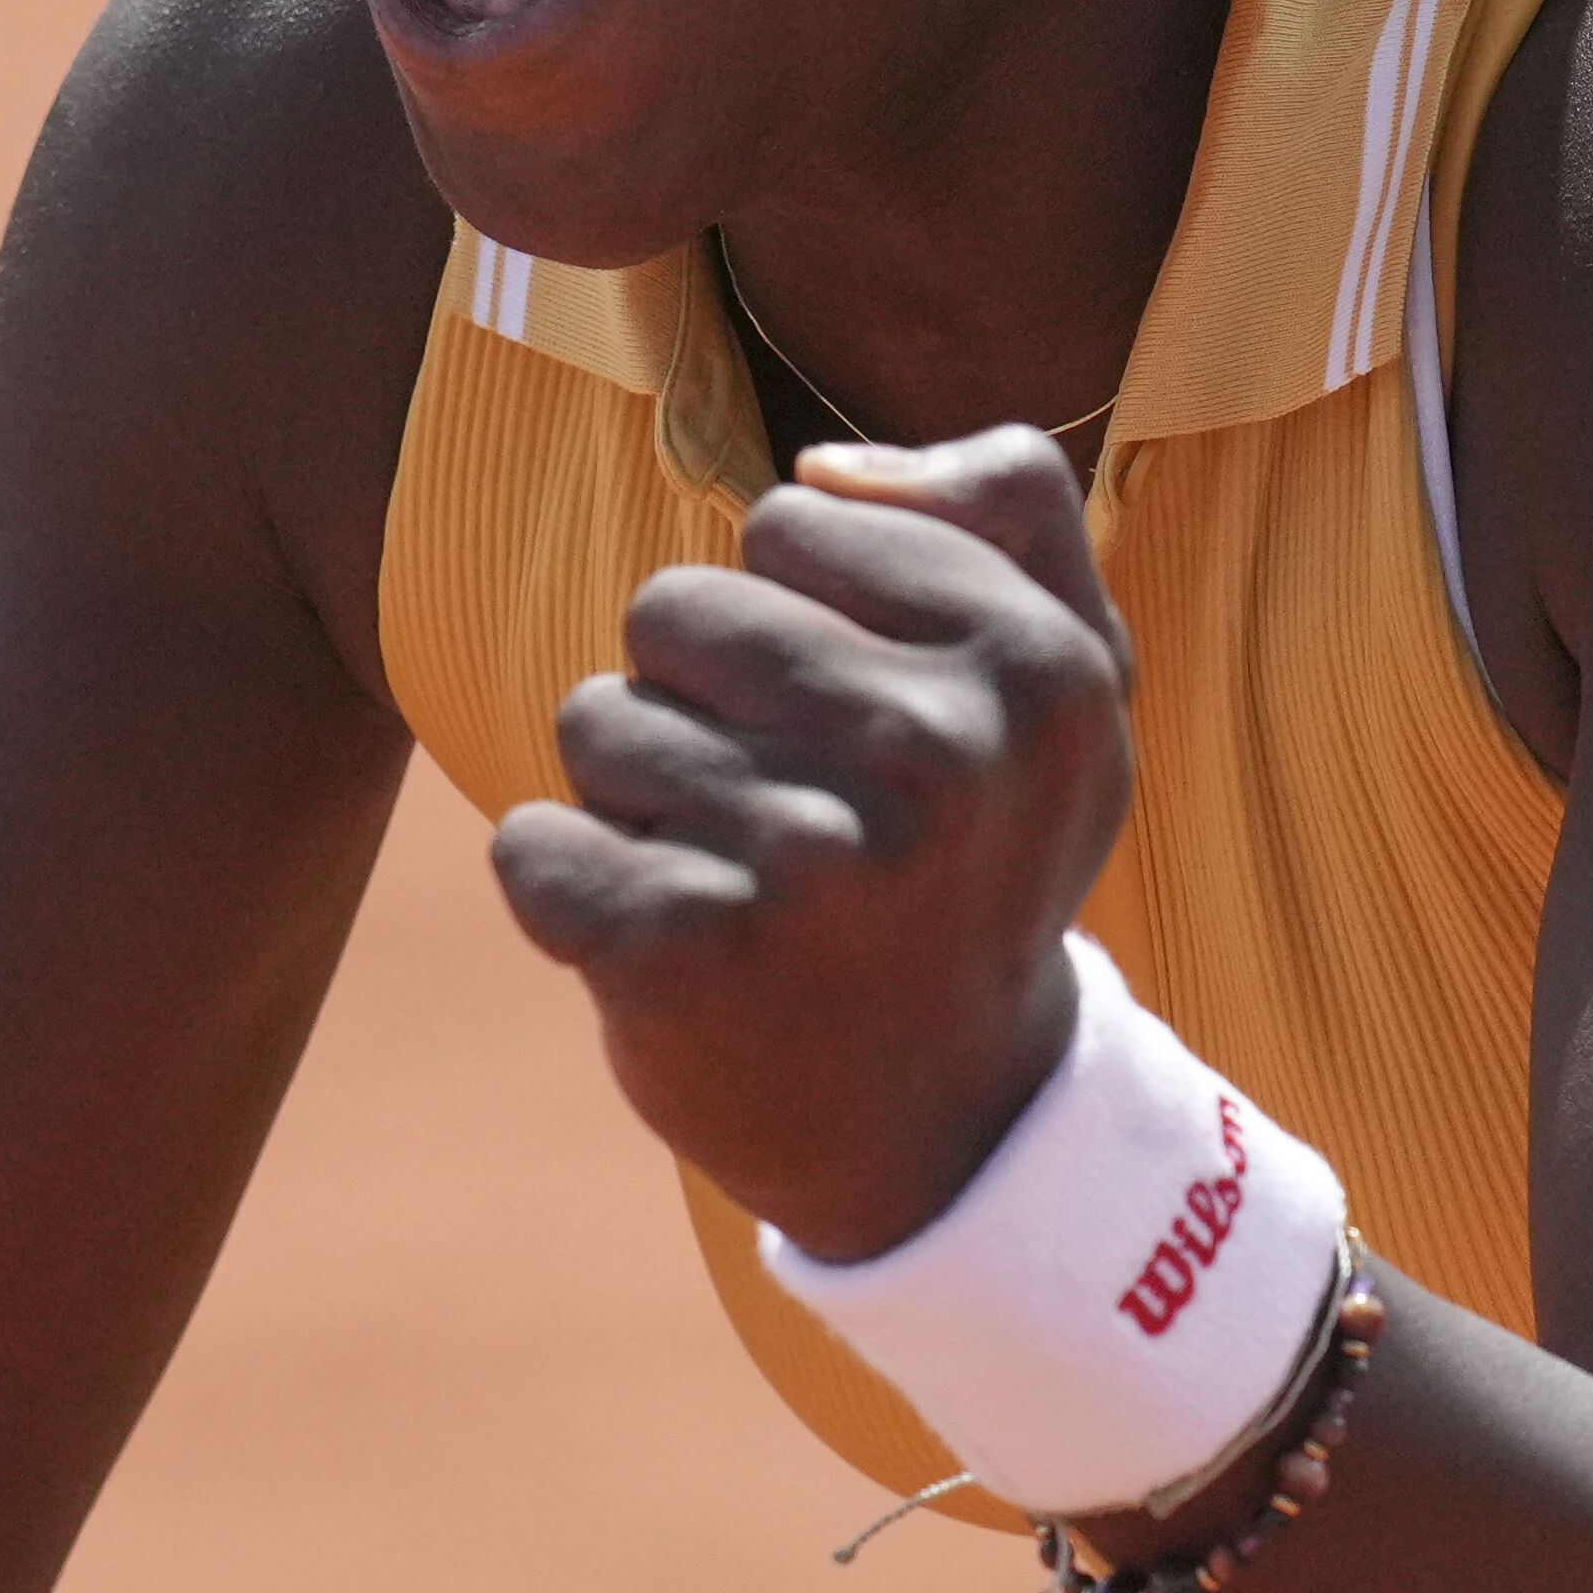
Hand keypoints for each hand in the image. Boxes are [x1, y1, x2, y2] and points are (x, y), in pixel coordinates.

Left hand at [493, 423, 1132, 1256]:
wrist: (948, 1124)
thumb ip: (1006, 505)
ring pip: (595, 721)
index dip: (802, 616)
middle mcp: (938, 758)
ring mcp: (811, 862)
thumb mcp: (1061, 675)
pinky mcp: (683, 954)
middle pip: (674, 607)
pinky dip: (570, 893)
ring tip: (745, 891)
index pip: (792, 521)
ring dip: (640, 804)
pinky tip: (673, 958)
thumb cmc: (977, 854)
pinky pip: (530, 842)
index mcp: (1038, 664)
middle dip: (700, 702)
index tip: (873, 727)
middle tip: (793, 820)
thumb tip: (822, 468)